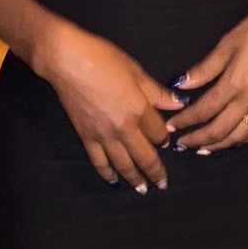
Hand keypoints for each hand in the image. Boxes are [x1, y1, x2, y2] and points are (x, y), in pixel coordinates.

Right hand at [35, 19, 185, 192]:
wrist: (68, 61)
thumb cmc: (104, 58)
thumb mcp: (136, 71)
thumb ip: (157, 92)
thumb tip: (179, 103)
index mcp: (139, 109)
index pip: (159, 133)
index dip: (165, 138)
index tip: (167, 141)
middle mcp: (124, 128)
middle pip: (145, 155)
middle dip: (156, 171)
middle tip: (163, 184)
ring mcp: (104, 135)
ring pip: (123, 164)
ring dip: (135, 179)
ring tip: (143, 189)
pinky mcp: (86, 137)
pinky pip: (99, 161)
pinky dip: (107, 174)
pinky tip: (114, 181)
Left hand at [166, 0, 247, 152]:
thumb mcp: (227, 44)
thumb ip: (204, 68)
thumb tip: (180, 84)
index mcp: (235, 83)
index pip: (204, 110)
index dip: (185, 120)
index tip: (171, 125)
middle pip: (219, 130)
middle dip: (197, 139)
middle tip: (181, 143)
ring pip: (239, 136)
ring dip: (218, 145)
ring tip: (202, 147)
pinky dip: (242, 140)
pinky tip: (232, 140)